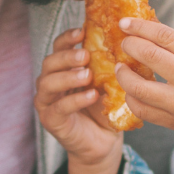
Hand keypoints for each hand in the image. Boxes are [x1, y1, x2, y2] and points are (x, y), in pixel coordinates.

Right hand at [34, 28, 123, 173]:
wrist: (104, 142)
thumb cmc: (104, 109)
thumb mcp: (108, 83)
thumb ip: (108, 65)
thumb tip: (126, 40)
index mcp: (62, 69)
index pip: (58, 47)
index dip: (67, 38)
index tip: (82, 31)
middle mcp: (50, 82)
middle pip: (49, 62)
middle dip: (66, 57)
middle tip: (85, 55)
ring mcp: (47, 102)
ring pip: (48, 83)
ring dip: (68, 77)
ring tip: (88, 75)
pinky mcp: (51, 120)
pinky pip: (59, 107)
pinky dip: (75, 100)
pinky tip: (91, 95)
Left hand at [115, 19, 173, 155]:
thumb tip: (148, 32)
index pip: (164, 36)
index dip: (140, 26)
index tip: (125, 23)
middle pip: (149, 56)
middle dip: (130, 46)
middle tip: (124, 43)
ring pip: (139, 87)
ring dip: (124, 75)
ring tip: (122, 68)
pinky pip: (142, 110)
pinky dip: (132, 98)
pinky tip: (132, 91)